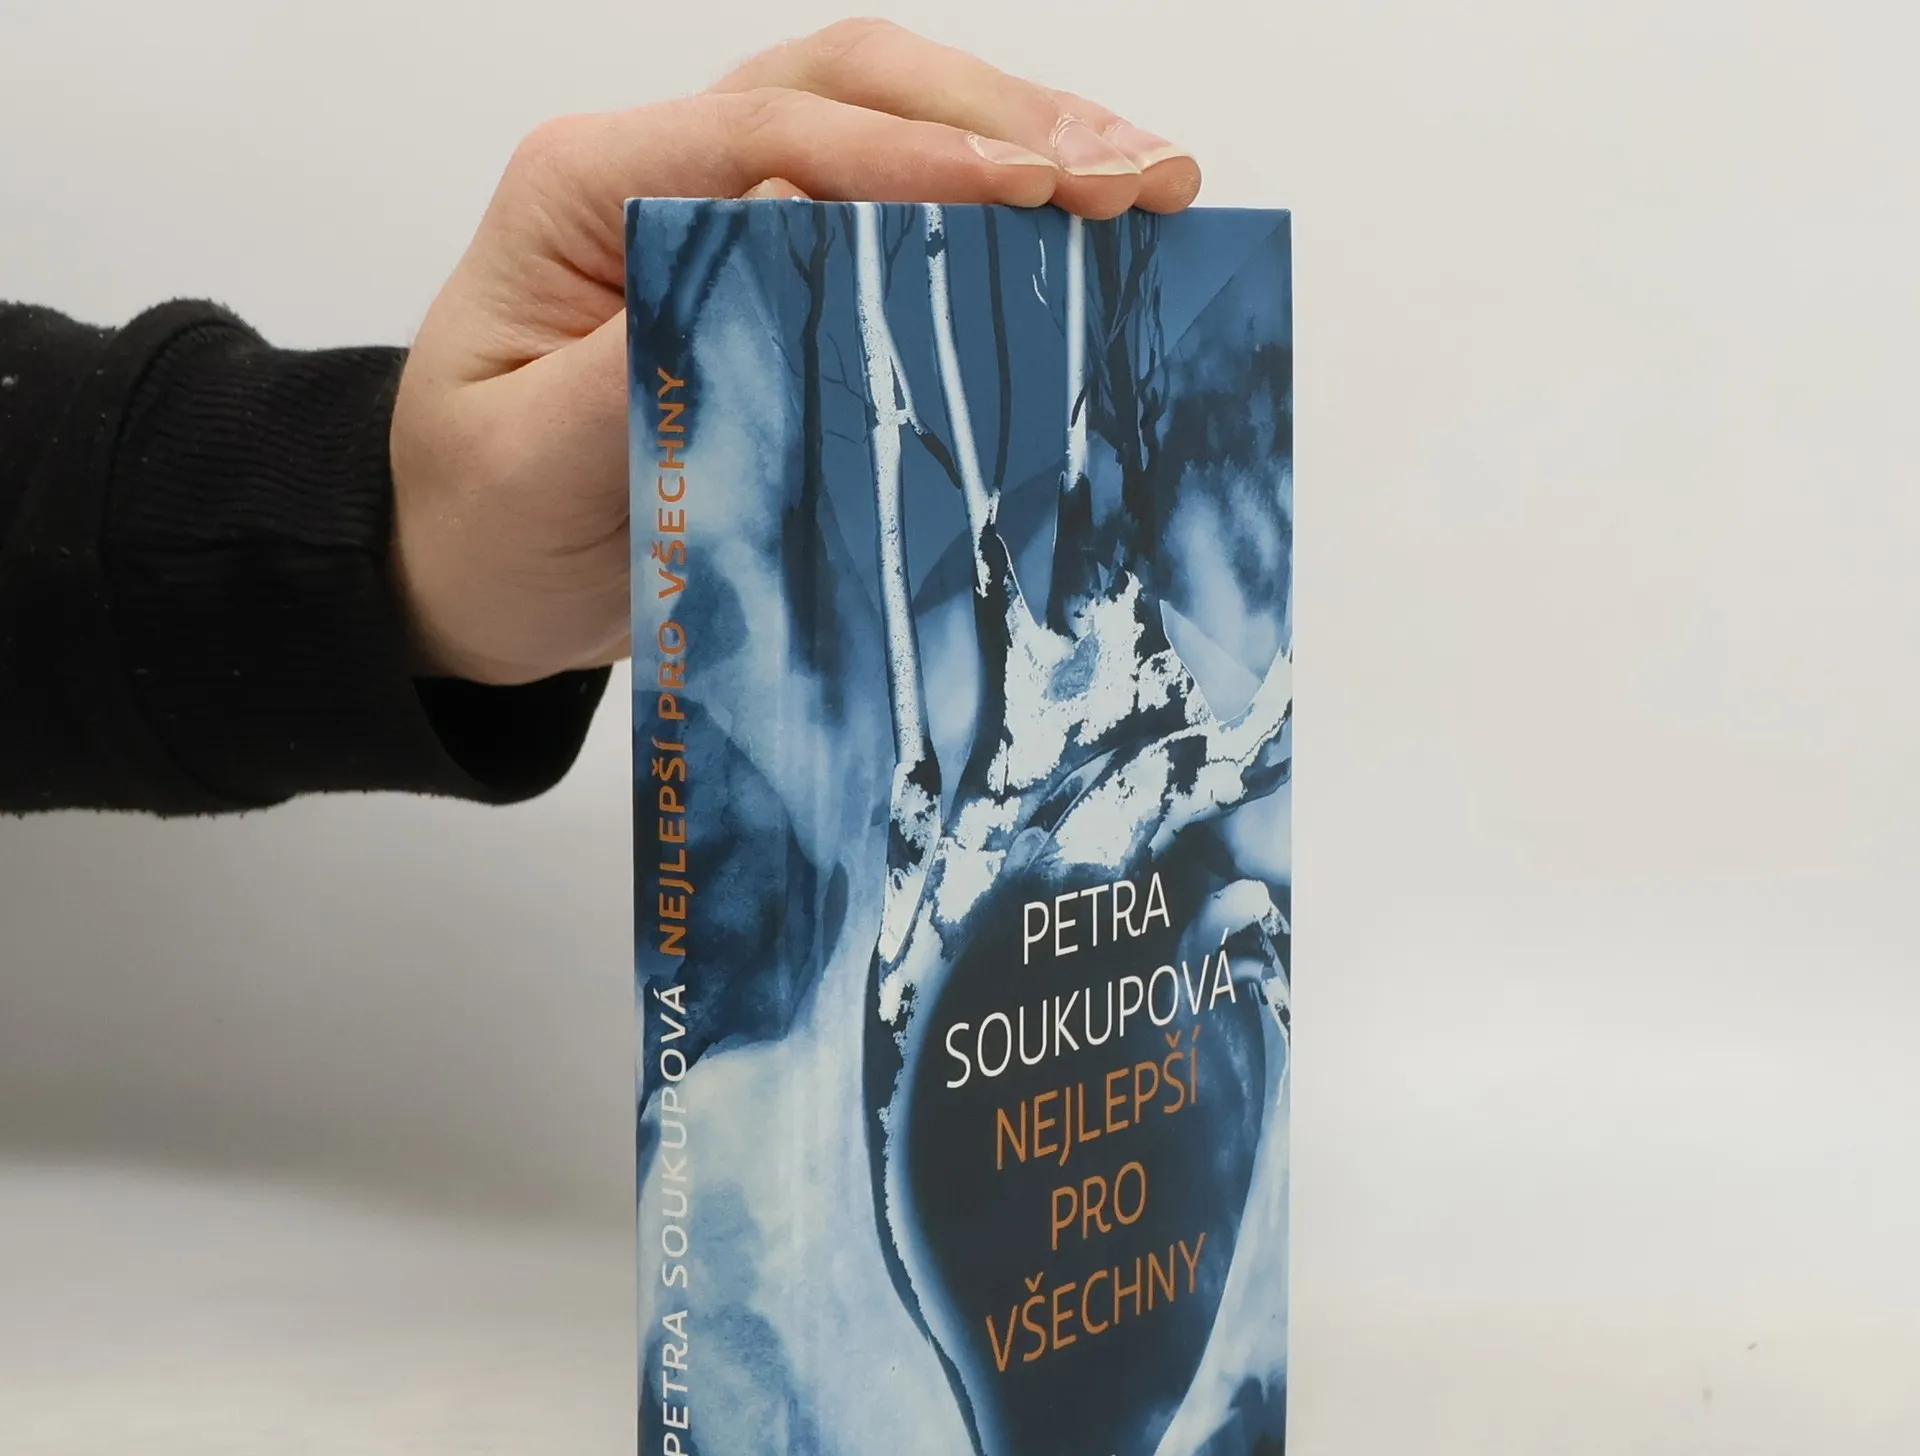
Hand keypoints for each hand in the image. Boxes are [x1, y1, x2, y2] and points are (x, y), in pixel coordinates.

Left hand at [388, 17, 1202, 684]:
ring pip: (887, 119)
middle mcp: (659, 169)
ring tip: (1149, 179)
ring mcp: (720, 204)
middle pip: (852, 88)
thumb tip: (792, 226)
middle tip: (1134, 175)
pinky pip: (891, 202)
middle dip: (1006, 120)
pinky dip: (994, 208)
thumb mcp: (536, 459)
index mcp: (586, 189)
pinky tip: (1080, 230)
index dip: (914, 162)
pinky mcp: (769, 262)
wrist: (465, 568)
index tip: (1034, 193)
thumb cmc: (482, 522)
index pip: (775, 138)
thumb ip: (653, 344)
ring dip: (1025, 138)